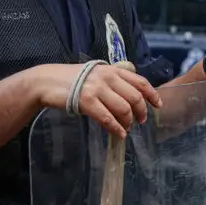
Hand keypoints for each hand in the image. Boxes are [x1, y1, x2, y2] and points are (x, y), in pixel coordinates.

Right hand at [31, 61, 162, 137]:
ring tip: (127, 128)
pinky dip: (116, 128)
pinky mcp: (86, 101)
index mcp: (113, 70)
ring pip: (123, 108)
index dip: (152, 95)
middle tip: (140, 121)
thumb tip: (132, 85)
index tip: (158, 105)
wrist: (47, 81)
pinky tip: (119, 134)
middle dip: (141, 112)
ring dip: (128, 122)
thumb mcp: (97, 72)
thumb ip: (114, 77)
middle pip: (135, 97)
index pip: (140, 82)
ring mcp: (97, 89)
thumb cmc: (73, 78)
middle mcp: (108, 77)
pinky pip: (107, 118)